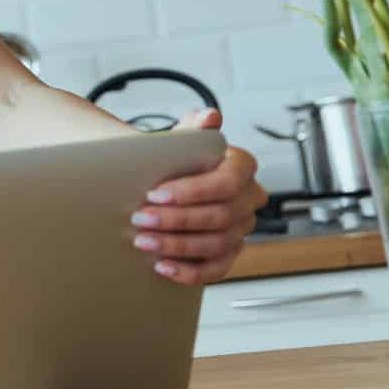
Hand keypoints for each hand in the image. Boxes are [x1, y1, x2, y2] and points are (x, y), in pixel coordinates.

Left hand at [131, 108, 265, 284]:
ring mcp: (242, 228)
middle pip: (220, 215)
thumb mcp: (181, 141)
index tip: (155, 194)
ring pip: (217, 243)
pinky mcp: (229, 252)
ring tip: (142, 241)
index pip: (227, 182)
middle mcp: (249, 199)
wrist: (166, 185)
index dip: (192, 191)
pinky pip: (216, 269)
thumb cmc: (175, 162)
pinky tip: (162, 267)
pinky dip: (189, 272)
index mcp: (242, 167)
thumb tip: (210, 116)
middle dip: (176, 219)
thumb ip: (193, 128)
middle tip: (140, 218)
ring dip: (177, 245)